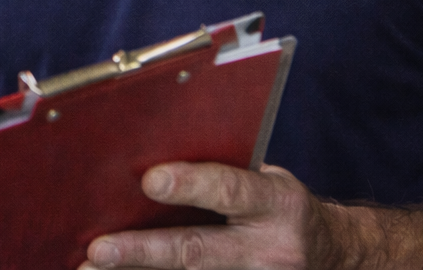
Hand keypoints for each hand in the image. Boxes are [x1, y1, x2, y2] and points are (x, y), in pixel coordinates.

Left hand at [82, 163, 346, 269]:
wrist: (333, 256)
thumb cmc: (278, 207)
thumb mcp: (267, 181)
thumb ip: (220, 172)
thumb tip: (145, 163)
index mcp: (279, 204)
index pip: (232, 190)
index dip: (192, 185)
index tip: (150, 181)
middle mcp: (271, 250)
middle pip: (197, 251)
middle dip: (143, 251)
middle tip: (98, 249)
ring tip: (89, 268)